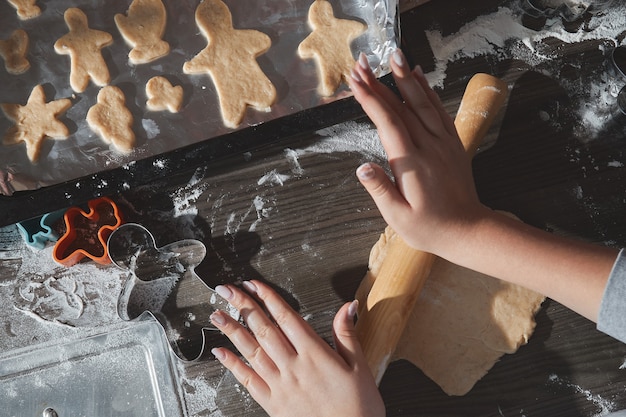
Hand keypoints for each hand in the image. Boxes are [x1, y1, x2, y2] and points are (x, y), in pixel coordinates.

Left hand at [210, 281, 384, 416]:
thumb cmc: (358, 407)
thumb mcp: (360, 367)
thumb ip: (347, 334)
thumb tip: (347, 307)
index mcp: (314, 354)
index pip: (286, 317)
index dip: (268, 297)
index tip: (254, 284)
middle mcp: (293, 367)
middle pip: (263, 329)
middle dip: (243, 306)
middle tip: (227, 290)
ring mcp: (280, 385)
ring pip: (251, 351)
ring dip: (232, 331)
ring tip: (217, 315)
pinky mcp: (273, 403)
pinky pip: (248, 381)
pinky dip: (233, 365)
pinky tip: (220, 353)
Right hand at [348, 49, 488, 255]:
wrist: (468, 230)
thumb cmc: (429, 227)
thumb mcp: (398, 217)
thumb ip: (380, 190)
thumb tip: (361, 168)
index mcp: (412, 164)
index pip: (388, 124)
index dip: (370, 100)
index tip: (355, 81)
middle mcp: (429, 147)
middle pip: (401, 107)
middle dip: (380, 83)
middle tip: (363, 62)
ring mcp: (443, 142)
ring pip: (422, 103)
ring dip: (405, 78)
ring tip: (393, 55)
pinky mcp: (452, 143)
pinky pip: (439, 110)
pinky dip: (427, 91)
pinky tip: (418, 76)